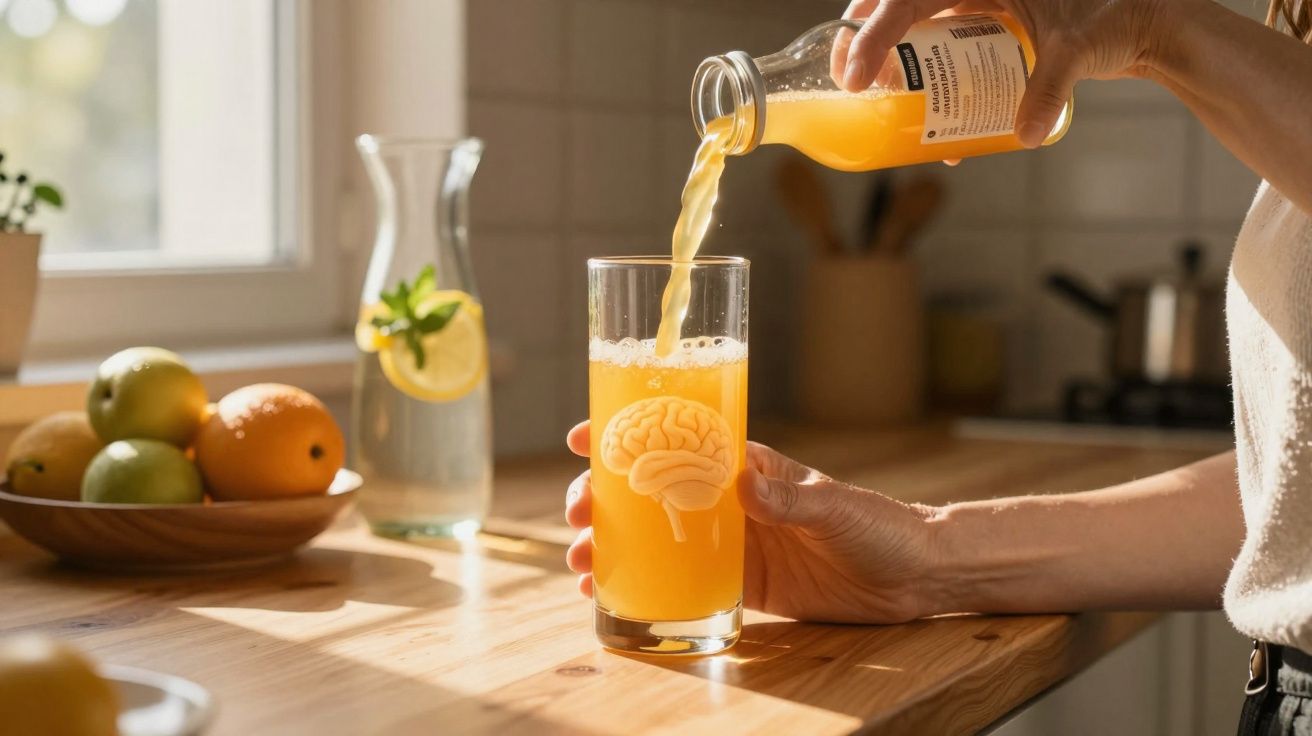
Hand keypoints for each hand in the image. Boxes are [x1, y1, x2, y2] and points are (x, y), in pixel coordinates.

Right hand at [564, 421, 944, 623]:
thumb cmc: (879, 526)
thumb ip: (789, 498)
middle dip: (605, 498)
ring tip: (578, 561)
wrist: (912, 577)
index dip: (629, 434)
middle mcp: (730, 502)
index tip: (583, 436)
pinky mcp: (739, 585)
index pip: (681, 440)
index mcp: (749, 468)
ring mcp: (732, 544)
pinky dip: (641, 588)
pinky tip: (606, 596)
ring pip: (656, 538)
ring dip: (612, 545)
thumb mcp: (834, 507)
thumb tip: (743, 487)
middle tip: (575, 513)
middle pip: (652, 492)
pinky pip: (680, 583)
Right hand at [834, 0, 1176, 146]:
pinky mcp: (988, 28)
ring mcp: (980, 7)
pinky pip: (944, 47)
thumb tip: (1024, 135)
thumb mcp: (1077, 49)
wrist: (1146, 20)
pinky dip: (929, 75)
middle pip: (899, 2)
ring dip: (891, 58)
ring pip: (917, 23)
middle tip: (849, 79)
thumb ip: (1048, 88)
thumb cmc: (1118, 15)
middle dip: (866, 36)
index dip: (875, 33)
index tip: (856, 77)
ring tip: (873, 96)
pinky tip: (932, 123)